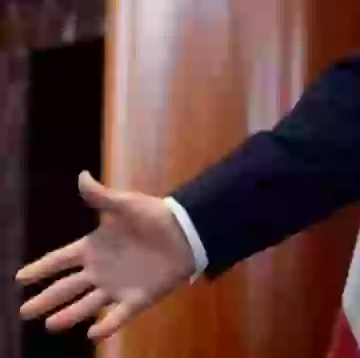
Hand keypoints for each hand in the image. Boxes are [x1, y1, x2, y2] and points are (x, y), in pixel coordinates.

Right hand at [16, 171, 194, 338]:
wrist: (189, 231)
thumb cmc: (156, 215)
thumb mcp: (127, 204)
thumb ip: (102, 196)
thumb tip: (82, 176)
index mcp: (94, 248)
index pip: (59, 260)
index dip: (40, 269)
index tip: (19, 278)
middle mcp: (101, 270)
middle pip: (66, 288)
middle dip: (45, 300)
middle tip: (24, 312)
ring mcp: (118, 286)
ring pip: (87, 305)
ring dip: (69, 315)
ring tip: (50, 325)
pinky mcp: (138, 298)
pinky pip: (119, 315)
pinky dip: (107, 325)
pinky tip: (93, 334)